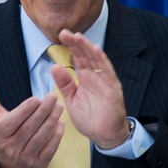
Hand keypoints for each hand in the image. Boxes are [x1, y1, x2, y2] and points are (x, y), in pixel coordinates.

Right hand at [0, 74, 63, 167]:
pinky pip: (49, 149)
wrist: (10, 164)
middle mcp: (10, 148)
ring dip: (51, 121)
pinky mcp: (38, 164)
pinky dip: (56, 136)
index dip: (24, 110)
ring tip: (59, 107)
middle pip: (28, 128)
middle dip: (42, 111)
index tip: (36, 98)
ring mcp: (25, 158)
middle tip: (52, 97)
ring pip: (40, 138)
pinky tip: (60, 123)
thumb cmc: (4, 132)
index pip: (12, 122)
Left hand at [52, 29, 129, 148]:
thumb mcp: (71, 99)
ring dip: (88, 48)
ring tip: (78, 37)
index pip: (78, 58)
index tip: (61, 35)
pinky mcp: (112, 89)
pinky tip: (96, 50)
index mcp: (85, 78)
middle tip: (65, 32)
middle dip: (77, 43)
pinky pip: (107, 72)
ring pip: (96, 60)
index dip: (71, 46)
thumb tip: (54, 67)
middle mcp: (96, 77)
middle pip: (86, 55)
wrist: (104, 136)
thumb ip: (64, 83)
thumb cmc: (90, 118)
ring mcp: (105, 82)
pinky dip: (102, 61)